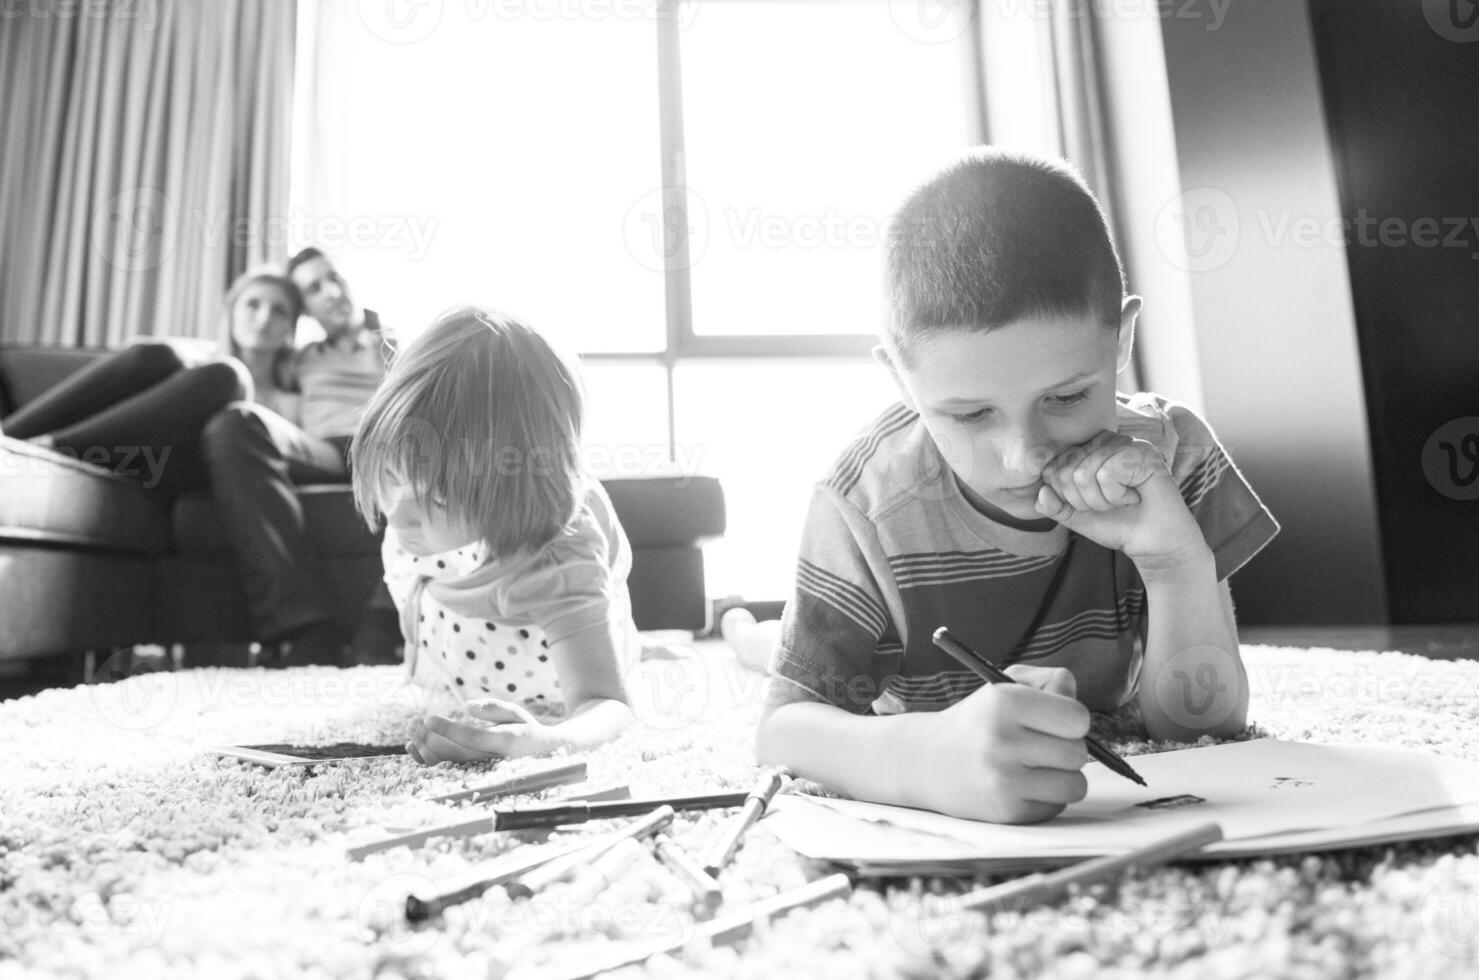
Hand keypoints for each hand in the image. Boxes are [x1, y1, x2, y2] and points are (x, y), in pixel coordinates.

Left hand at [405, 699, 559, 763]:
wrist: (539, 755)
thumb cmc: (525, 729)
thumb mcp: (516, 713)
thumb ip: (494, 708)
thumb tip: (467, 706)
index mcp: (504, 742)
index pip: (471, 737)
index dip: (448, 729)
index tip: (429, 718)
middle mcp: (491, 759)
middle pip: (454, 751)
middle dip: (429, 737)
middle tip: (412, 723)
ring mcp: (480, 768)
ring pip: (447, 762)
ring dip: (425, 747)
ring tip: (411, 730)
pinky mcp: (471, 772)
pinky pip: (445, 769)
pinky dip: (426, 760)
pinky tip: (413, 747)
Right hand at [919, 665, 1090, 823]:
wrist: (928, 761)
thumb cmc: (979, 721)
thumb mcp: (1004, 685)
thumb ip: (1049, 682)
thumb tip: (1076, 703)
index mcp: (1004, 701)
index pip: (1077, 718)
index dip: (1073, 720)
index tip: (1059, 722)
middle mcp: (1002, 740)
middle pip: (1078, 753)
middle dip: (1068, 749)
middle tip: (1044, 746)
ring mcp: (1003, 779)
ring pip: (1075, 785)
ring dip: (1063, 778)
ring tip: (1038, 768)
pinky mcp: (1007, 811)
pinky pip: (1056, 807)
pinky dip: (1046, 798)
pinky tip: (1023, 786)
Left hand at [1034, 431, 1202, 564]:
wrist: (1151, 543)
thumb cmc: (1117, 524)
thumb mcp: (1076, 516)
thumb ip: (1053, 506)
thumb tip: (1041, 493)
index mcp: (1085, 450)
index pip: (1051, 469)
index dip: (1066, 497)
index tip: (1090, 504)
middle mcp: (1103, 441)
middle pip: (1065, 471)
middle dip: (1083, 501)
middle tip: (1110, 504)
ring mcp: (1123, 443)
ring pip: (1084, 473)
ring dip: (1101, 501)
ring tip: (1123, 500)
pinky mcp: (1141, 451)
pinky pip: (1106, 474)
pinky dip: (1117, 495)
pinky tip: (1135, 496)